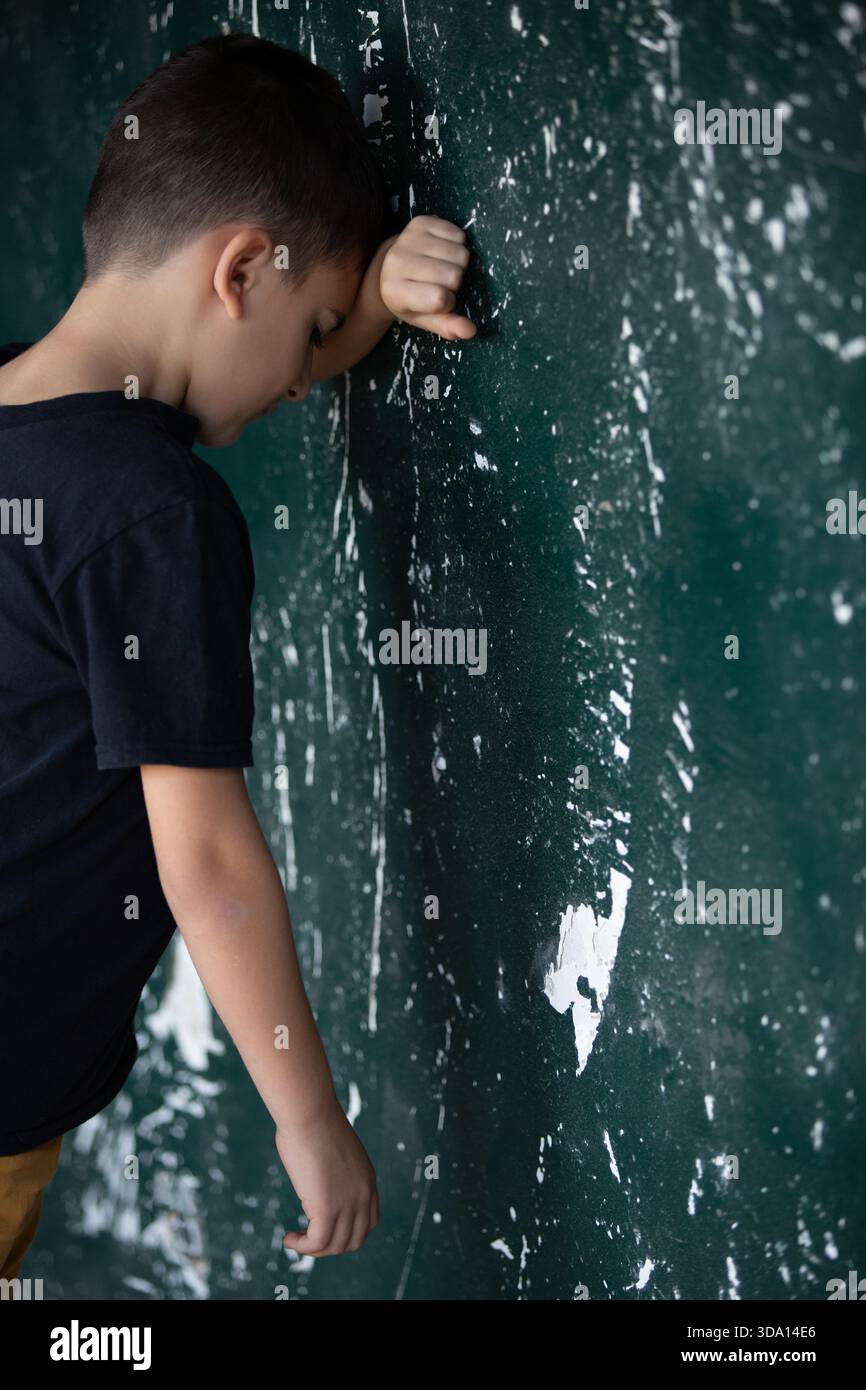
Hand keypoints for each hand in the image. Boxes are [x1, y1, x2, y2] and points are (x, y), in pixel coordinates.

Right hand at [276, 1100, 378, 1256]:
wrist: (309, 1112)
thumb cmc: (312, 1121)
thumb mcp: (332, 1148)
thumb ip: (332, 1167)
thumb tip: (316, 1175)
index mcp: (367, 1179)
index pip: (370, 1222)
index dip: (348, 1232)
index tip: (325, 1227)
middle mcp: (363, 1194)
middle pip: (355, 1240)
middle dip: (331, 1246)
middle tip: (308, 1239)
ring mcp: (348, 1203)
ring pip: (335, 1246)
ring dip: (313, 1249)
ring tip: (295, 1240)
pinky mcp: (328, 1208)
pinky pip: (318, 1243)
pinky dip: (302, 1247)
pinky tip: (289, 1238)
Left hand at [378, 214, 476, 341]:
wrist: (390, 268)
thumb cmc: (412, 298)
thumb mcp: (425, 319)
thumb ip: (447, 327)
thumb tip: (471, 331)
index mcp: (395, 292)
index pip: (439, 299)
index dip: (447, 303)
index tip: (437, 302)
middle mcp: (397, 262)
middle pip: (453, 275)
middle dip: (454, 283)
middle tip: (440, 283)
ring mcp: (408, 239)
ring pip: (460, 253)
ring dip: (458, 264)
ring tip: (441, 267)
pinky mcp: (420, 222)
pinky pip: (459, 234)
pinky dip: (458, 245)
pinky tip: (442, 252)